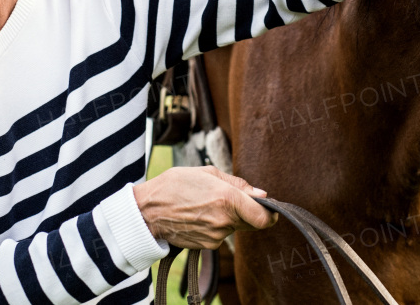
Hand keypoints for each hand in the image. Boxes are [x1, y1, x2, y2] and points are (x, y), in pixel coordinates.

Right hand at [132, 166, 277, 248]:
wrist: (148, 211)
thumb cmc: (175, 185)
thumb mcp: (207, 173)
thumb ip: (238, 184)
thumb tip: (261, 194)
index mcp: (227, 199)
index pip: (263, 217)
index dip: (271, 214)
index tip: (271, 209)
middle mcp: (224, 221)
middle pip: (251, 222)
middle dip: (247, 211)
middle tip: (231, 199)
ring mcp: (215, 236)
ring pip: (234, 227)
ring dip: (228, 217)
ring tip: (206, 203)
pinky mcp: (207, 245)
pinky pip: (221, 234)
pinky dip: (216, 225)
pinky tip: (199, 214)